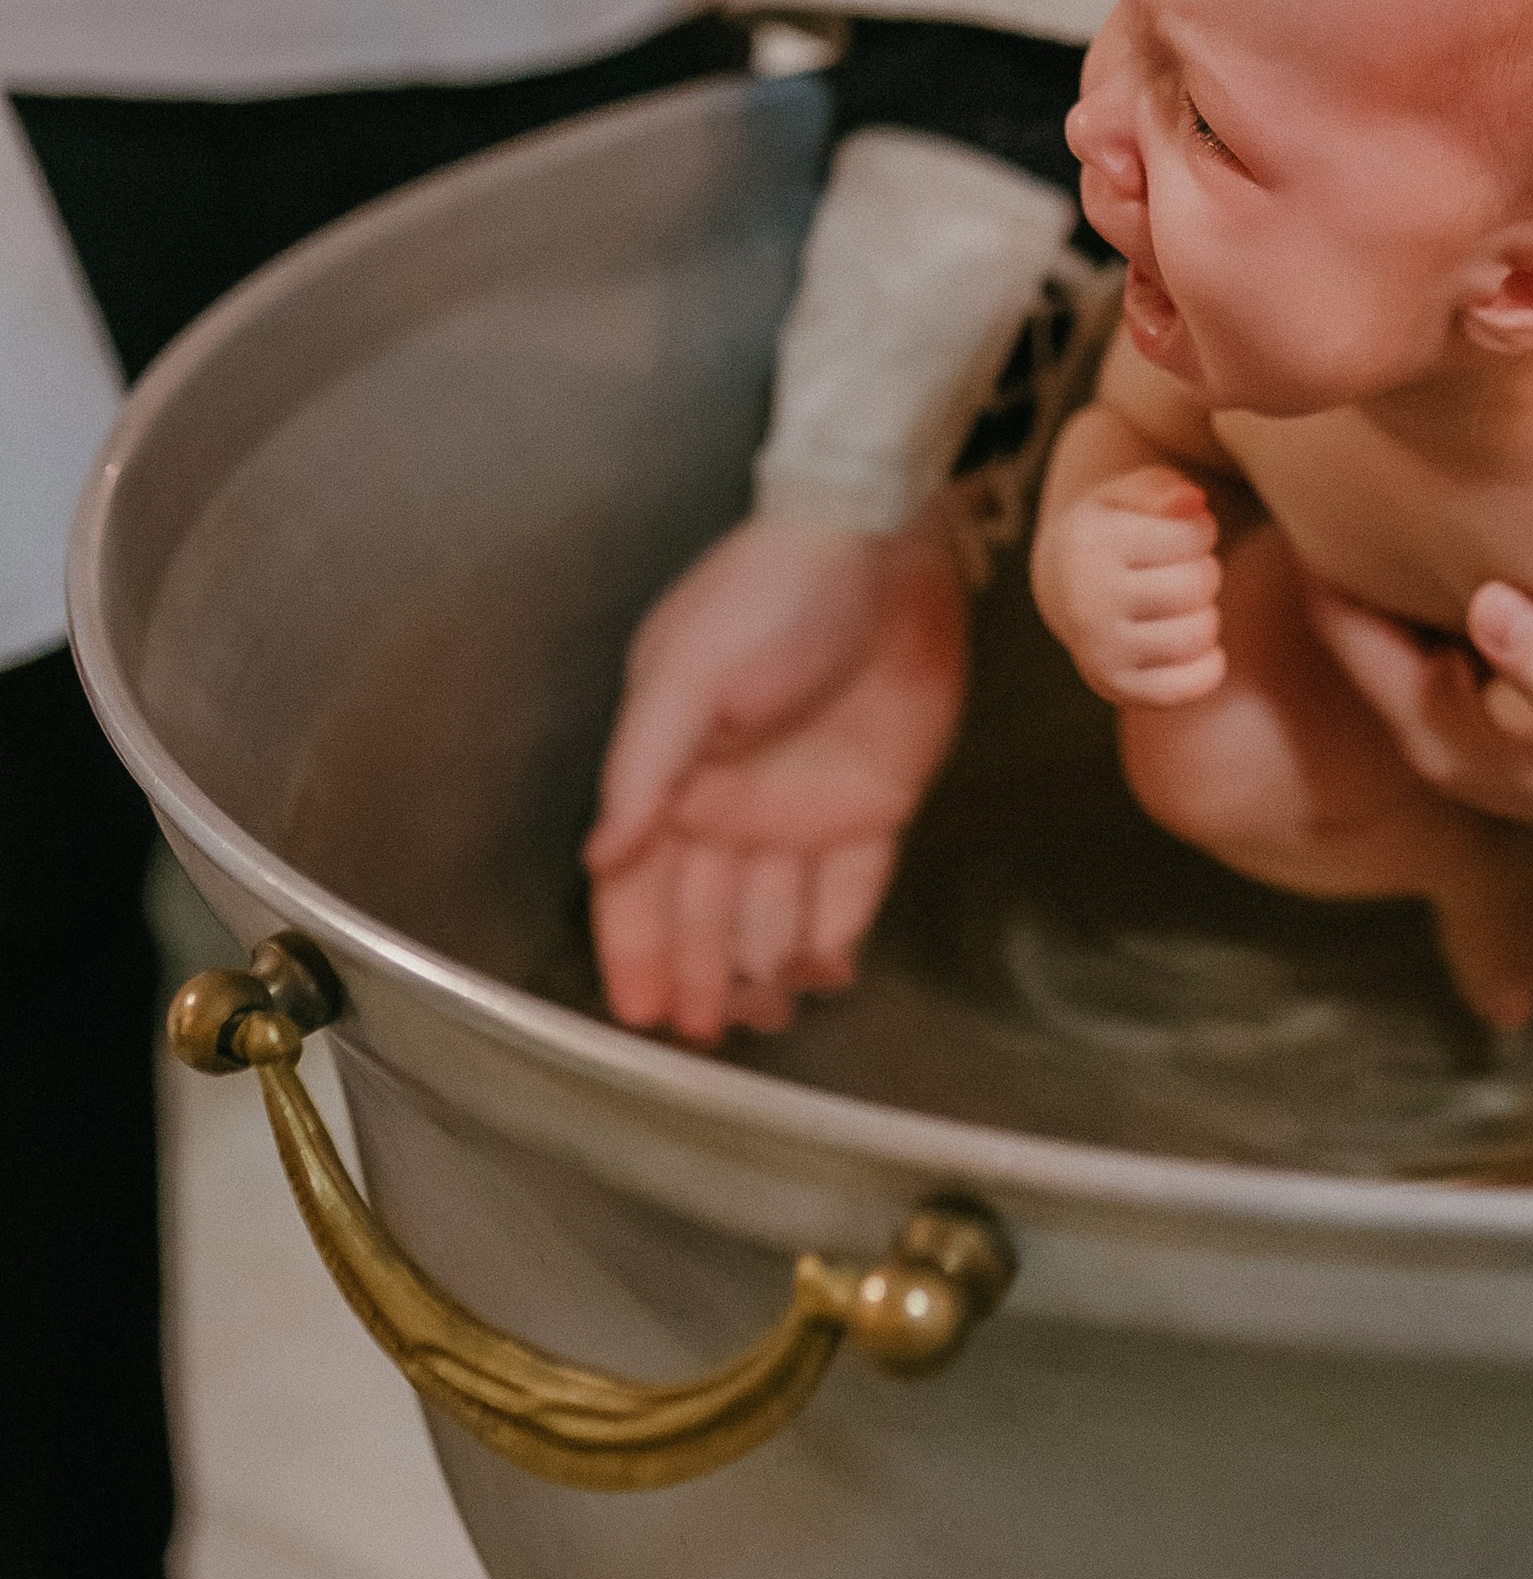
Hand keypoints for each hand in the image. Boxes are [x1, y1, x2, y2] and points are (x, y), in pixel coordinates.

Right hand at [582, 512, 966, 1043]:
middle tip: (705, 1033)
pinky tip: (824, 973)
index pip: (642, 882)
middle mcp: (731, 801)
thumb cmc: (772, 595)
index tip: (638, 1012)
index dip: (637, 948)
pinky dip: (835, 934)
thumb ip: (645, 767)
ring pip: (774, 913)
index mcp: (674, 772)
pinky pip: (850, 888)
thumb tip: (602, 855)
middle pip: (706, 912)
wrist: (883, 544)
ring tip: (763, 1014)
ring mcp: (803, 807)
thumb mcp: (691, 672)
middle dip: (701, 974)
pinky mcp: (874, 803)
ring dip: (764, 966)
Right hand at [1032, 465, 1223, 704]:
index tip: (1183, 533)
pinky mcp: (1117, 688)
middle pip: (1197, 586)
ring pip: (1199, 635)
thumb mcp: (1127, 495)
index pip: (1193, 537)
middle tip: (1183, 569)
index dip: (1202, 531)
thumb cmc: (1112, 529)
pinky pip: (1188, 687)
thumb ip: (1162, 489)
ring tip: (1182, 602)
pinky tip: (1194, 643)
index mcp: (1090, 546)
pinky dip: (1208, 665)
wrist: (1064, 586)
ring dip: (1206, 615)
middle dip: (1205, 572)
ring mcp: (1100, 653)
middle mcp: (1087, 604)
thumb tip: (1194, 502)